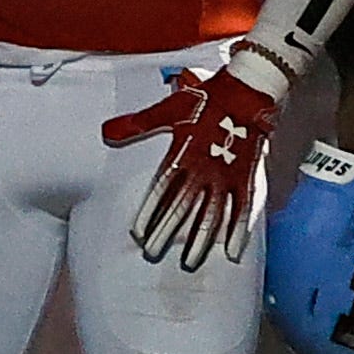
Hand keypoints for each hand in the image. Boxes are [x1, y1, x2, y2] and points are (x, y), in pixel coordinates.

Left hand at [103, 49, 283, 269]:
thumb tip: (106, 132)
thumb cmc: (205, 98)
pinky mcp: (247, 178)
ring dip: (200, 240)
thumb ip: (138, 124)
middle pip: (182, 208)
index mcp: (183, 154)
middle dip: (166, 233)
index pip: (161, 191)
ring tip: (189, 261)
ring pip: (212, 215)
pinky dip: (238, 232)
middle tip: (152, 254)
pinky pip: (244, 210)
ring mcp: (227, 177)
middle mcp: (204, 171)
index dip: (149, 213)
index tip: (137, 234)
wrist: (247, 91)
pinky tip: (232, 253)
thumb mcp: (169, 109)